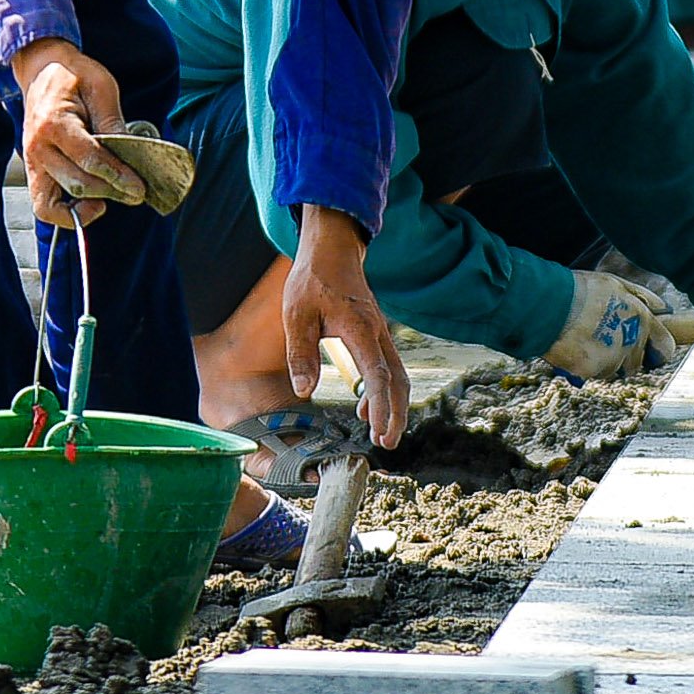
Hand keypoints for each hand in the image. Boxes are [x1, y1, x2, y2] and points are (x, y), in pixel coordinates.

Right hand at [12, 37, 142, 227]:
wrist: (42, 70)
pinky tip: (88, 204)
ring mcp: (31, 161)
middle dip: (109, 192)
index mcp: (55, 123)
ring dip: (86, 207)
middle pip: (77, 183)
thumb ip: (113, 120)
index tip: (138, 187)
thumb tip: (130, 152)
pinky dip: (64, 214)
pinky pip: (43, 205)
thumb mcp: (101, 87)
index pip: (90, 159)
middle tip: (134, 193)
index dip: (117, 176)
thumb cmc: (72, 76)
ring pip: (54, 202)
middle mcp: (39, 146)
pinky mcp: (32, 170)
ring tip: (109, 200)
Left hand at [284, 207, 407, 448]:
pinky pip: (387, 367)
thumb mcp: (296, 314)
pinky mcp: (375, 334)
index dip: (380, 406)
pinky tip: (365, 409)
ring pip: (397, 375)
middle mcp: (377, 333)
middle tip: (387, 444)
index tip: (378, 431)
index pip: (377, 375)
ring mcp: (380, 333)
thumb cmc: (312, 279)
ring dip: (393, 406)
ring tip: (381, 435)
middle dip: (396, 414)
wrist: (332, 249)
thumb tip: (305, 391)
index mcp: (359, 328)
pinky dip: (383, 392)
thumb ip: (301, 352)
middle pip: (398, 380)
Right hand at [545, 271, 674, 380]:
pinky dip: (581, 366)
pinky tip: (570, 347)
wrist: (546, 304)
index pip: (665, 349)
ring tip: (581, 339)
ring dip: (600, 361)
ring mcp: (611, 359)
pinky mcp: (590, 371)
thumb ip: (643, 300)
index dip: (656, 352)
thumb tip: (665, 310)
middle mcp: (631, 342)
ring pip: (611, 370)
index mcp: (641, 319)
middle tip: (602, 340)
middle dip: (622, 357)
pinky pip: (590, 375)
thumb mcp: (616, 284)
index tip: (648, 352)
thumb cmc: (579, 289)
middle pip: (635, 364)